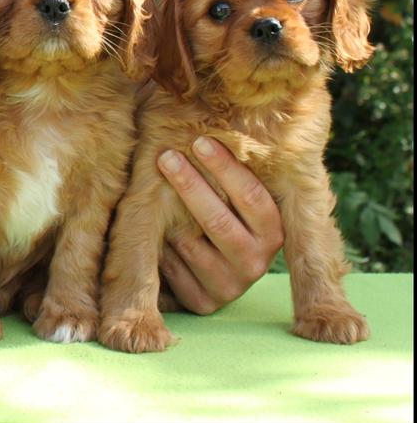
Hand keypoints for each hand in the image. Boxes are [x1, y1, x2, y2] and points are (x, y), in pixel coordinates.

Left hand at [156, 136, 283, 314]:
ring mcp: (229, 286)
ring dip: (166, 217)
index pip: (254, 198)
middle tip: (165, 156)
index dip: (227, 169)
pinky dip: (158, 245)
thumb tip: (214, 120)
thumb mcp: (234, 198)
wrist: (211, 270)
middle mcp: (257, 263)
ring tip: (148, 190)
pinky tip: (149, 227)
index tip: (199, 141)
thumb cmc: (222, 216)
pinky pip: (171, 268)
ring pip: (188, 243)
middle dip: (189, 186)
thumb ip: (230, 173)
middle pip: (218, 221)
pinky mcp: (203, 302)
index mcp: (273, 233)